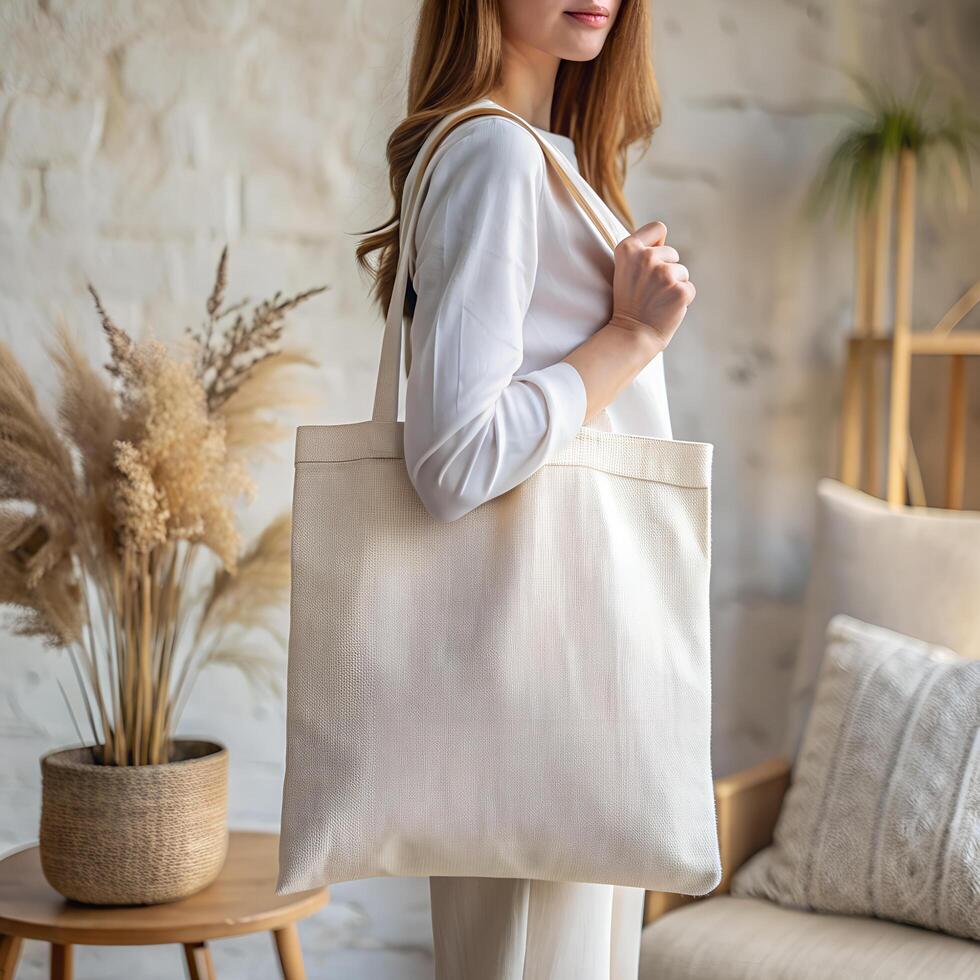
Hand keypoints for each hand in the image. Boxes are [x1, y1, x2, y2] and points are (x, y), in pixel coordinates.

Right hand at [607, 220, 695, 350]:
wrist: (631, 334)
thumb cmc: (629, 303)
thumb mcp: (625, 269)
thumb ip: (641, 251)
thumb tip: (663, 241)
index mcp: (628, 248)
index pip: (657, 228)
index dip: (657, 244)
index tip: (650, 261)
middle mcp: (646, 257)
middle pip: (672, 252)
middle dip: (666, 269)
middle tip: (649, 290)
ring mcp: (664, 274)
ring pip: (682, 271)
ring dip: (674, 285)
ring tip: (657, 300)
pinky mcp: (680, 290)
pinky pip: (689, 288)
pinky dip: (682, 300)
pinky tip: (666, 308)